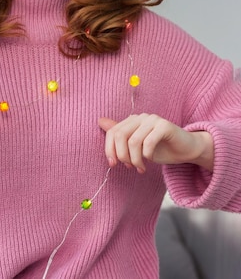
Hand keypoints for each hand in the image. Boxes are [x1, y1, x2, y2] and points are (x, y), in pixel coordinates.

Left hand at [99, 114, 213, 173]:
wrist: (186, 149)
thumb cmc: (161, 148)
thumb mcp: (137, 145)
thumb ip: (121, 135)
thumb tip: (100, 121)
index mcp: (132, 120)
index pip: (112, 132)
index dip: (110, 149)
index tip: (113, 164)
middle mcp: (141, 117)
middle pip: (120, 135)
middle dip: (122, 155)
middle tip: (129, 167)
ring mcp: (153, 119)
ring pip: (134, 141)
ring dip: (135, 159)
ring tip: (140, 168)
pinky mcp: (165, 126)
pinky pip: (149, 142)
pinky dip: (147, 155)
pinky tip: (150, 160)